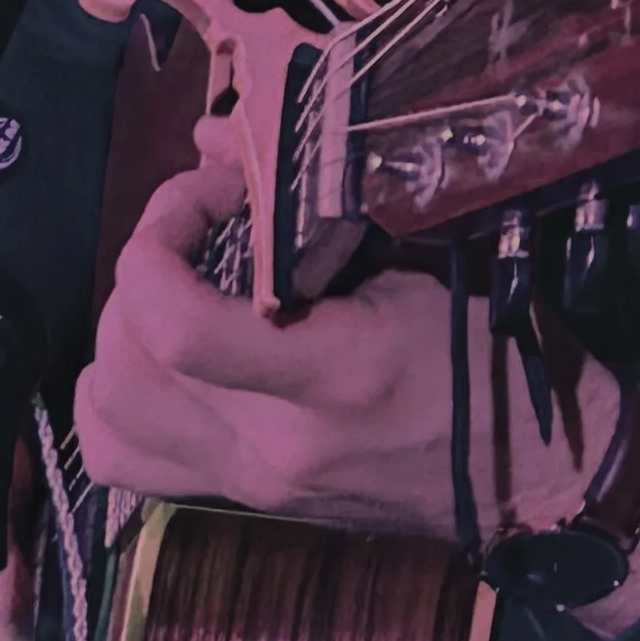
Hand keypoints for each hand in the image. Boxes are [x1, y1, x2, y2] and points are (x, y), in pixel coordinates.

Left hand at [73, 157, 592, 537]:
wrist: (532, 471)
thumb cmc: (489, 351)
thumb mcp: (416, 263)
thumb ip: (306, 203)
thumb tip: (210, 139)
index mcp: (331, 375)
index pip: (178, 327)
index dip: (159, 239)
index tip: (207, 195)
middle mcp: (274, 444)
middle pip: (127, 368)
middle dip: (136, 274)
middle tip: (193, 229)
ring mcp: (252, 485)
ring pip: (107, 419)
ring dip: (119, 340)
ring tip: (170, 293)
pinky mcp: (244, 502)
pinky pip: (124, 464)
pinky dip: (117, 403)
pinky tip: (159, 360)